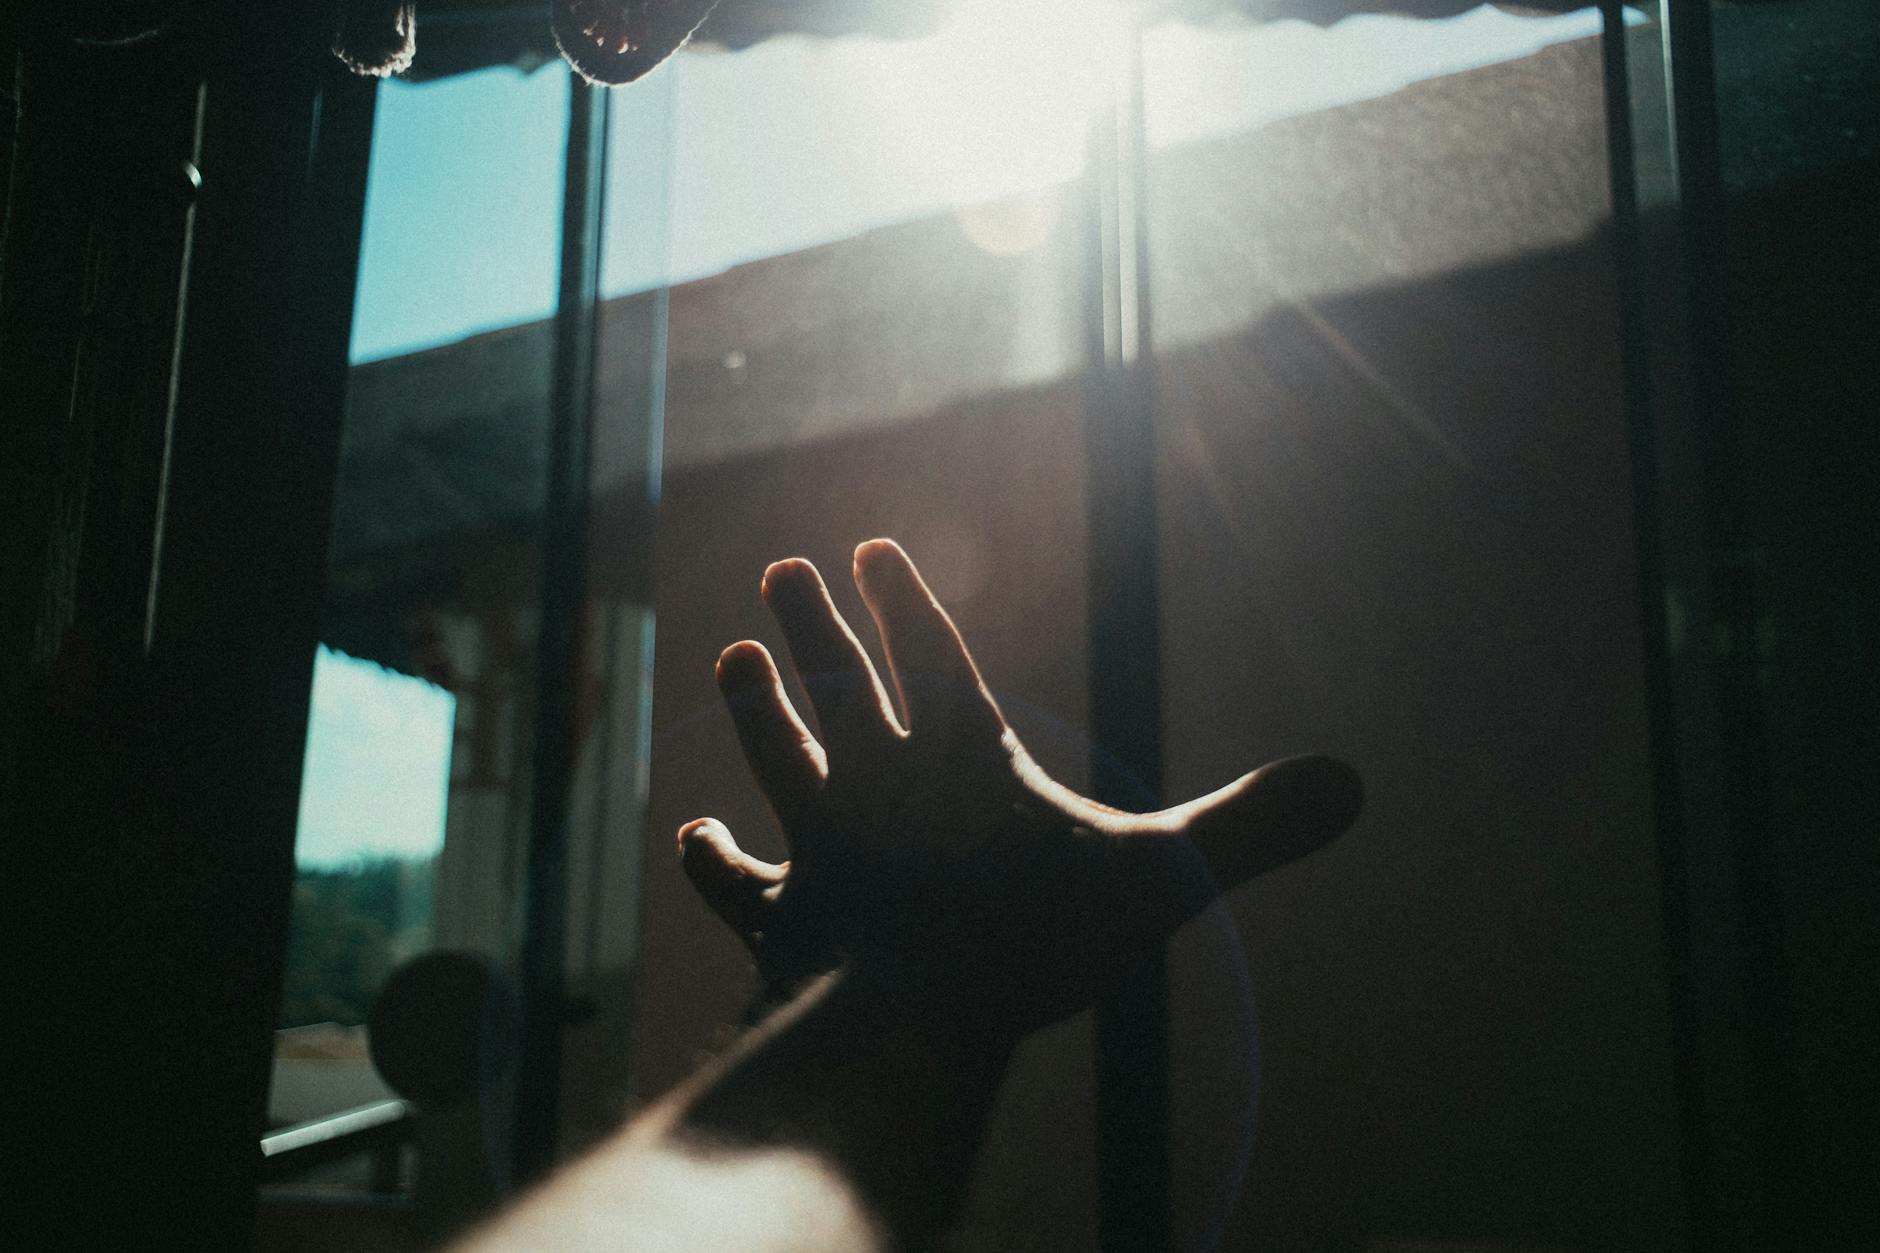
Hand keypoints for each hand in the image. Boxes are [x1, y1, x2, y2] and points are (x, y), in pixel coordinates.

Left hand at [679, 539, 1360, 1036]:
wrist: (909, 1021)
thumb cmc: (1036, 941)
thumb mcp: (1165, 875)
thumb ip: (1250, 827)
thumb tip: (1356, 783)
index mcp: (962, 760)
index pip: (930, 658)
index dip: (902, 602)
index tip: (867, 550)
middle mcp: (878, 786)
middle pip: (840, 686)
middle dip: (815, 623)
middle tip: (782, 570)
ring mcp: (822, 847)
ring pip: (778, 756)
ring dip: (756, 706)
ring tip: (730, 655)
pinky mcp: (782, 916)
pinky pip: (739, 879)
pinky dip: (716, 860)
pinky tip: (692, 837)